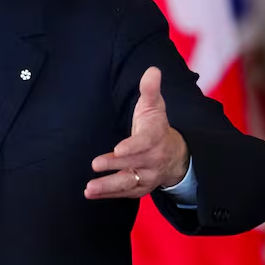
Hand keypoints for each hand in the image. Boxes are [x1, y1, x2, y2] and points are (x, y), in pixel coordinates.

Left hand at [85, 66, 189, 199]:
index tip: (119, 149)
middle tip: (95, 165)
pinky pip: (124, 193)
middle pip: (133, 164)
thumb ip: (150, 89)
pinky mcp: (140, 187)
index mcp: (156, 137)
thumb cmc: (156, 126)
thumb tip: (153, 70)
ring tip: (89, 188)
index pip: (145, 143)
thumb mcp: (154, 106)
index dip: (132, 147)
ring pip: (128, 183)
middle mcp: (153, 159)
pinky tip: (91, 194)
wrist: (175, 155)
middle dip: (115, 165)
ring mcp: (147, 175)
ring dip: (108, 186)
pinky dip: (107, 195)